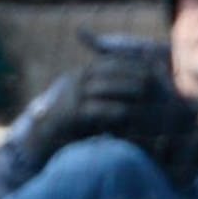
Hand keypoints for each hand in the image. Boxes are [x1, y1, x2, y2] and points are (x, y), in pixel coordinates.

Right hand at [24, 55, 161, 162]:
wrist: (42, 137)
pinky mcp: (69, 114)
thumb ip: (109, 93)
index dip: (132, 63)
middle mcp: (75, 80)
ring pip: (102, 86)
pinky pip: (94, 108)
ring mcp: (70, 95)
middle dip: (132, 72)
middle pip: (108, 70)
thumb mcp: (92, 102)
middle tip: (155, 76)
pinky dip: (112, 109)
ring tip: (147, 90)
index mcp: (81, 74)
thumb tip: (140, 87)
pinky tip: (129, 111)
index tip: (153, 65)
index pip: (110, 61)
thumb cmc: (73, 121)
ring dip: (126, 87)